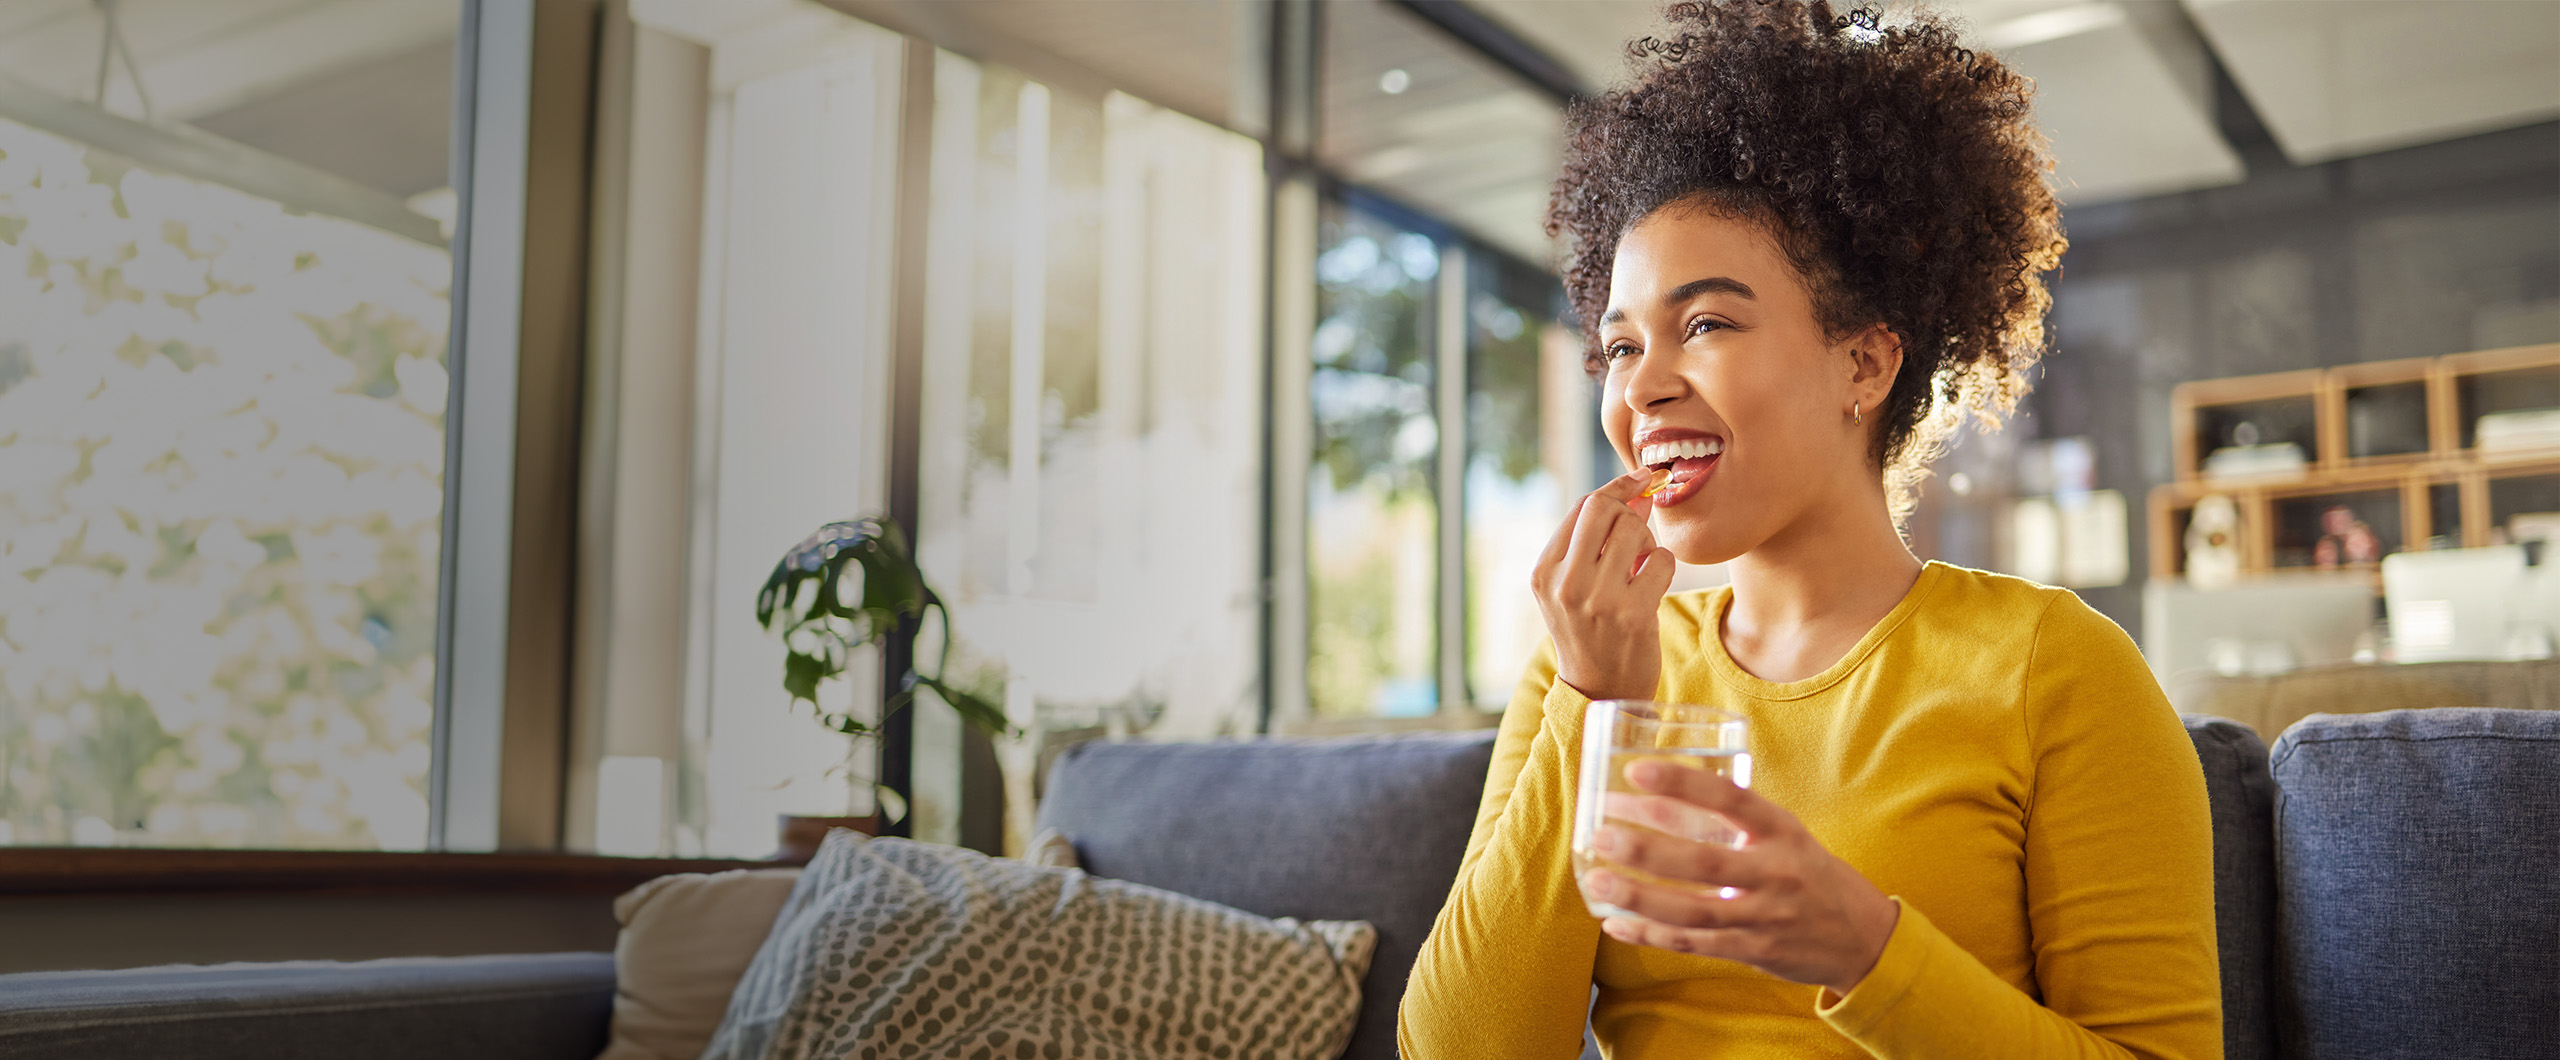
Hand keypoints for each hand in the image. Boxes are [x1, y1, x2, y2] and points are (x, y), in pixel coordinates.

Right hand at [1532, 472, 1677, 701]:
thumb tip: (1639, 489)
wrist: (1601, 690)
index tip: (1641, 480)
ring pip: (1634, 530)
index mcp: (1544, 571)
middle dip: (1630, 513)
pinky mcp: (1632, 614)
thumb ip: (1597, 539)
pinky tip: (1652, 586)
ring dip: (1647, 543)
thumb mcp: (1575, 585)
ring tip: (1640, 567)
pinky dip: (1663, 566)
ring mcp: (1597, 599)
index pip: (1582, 506)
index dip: (1617, 488)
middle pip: (1604, 508)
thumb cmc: (1591, 630)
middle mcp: (1564, 583)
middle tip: (1636, 538)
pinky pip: (1661, 560)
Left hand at [1581, 759, 1899, 996]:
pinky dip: (1652, 935)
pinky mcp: (1753, 951)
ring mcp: (1765, 916)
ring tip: (1596, 881)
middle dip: (1646, 849)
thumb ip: (1733, 818)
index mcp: (1782, 831)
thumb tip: (1657, 794)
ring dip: (1639, 897)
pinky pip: (1695, 944)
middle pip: (1704, 862)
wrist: (1862, 937)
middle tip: (1600, 834)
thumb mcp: (1784, 835)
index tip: (1634, 770)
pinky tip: (1615, 924)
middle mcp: (1776, 872)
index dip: (1681, 783)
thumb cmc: (1807, 872)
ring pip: (1693, 909)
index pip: (1730, 799)